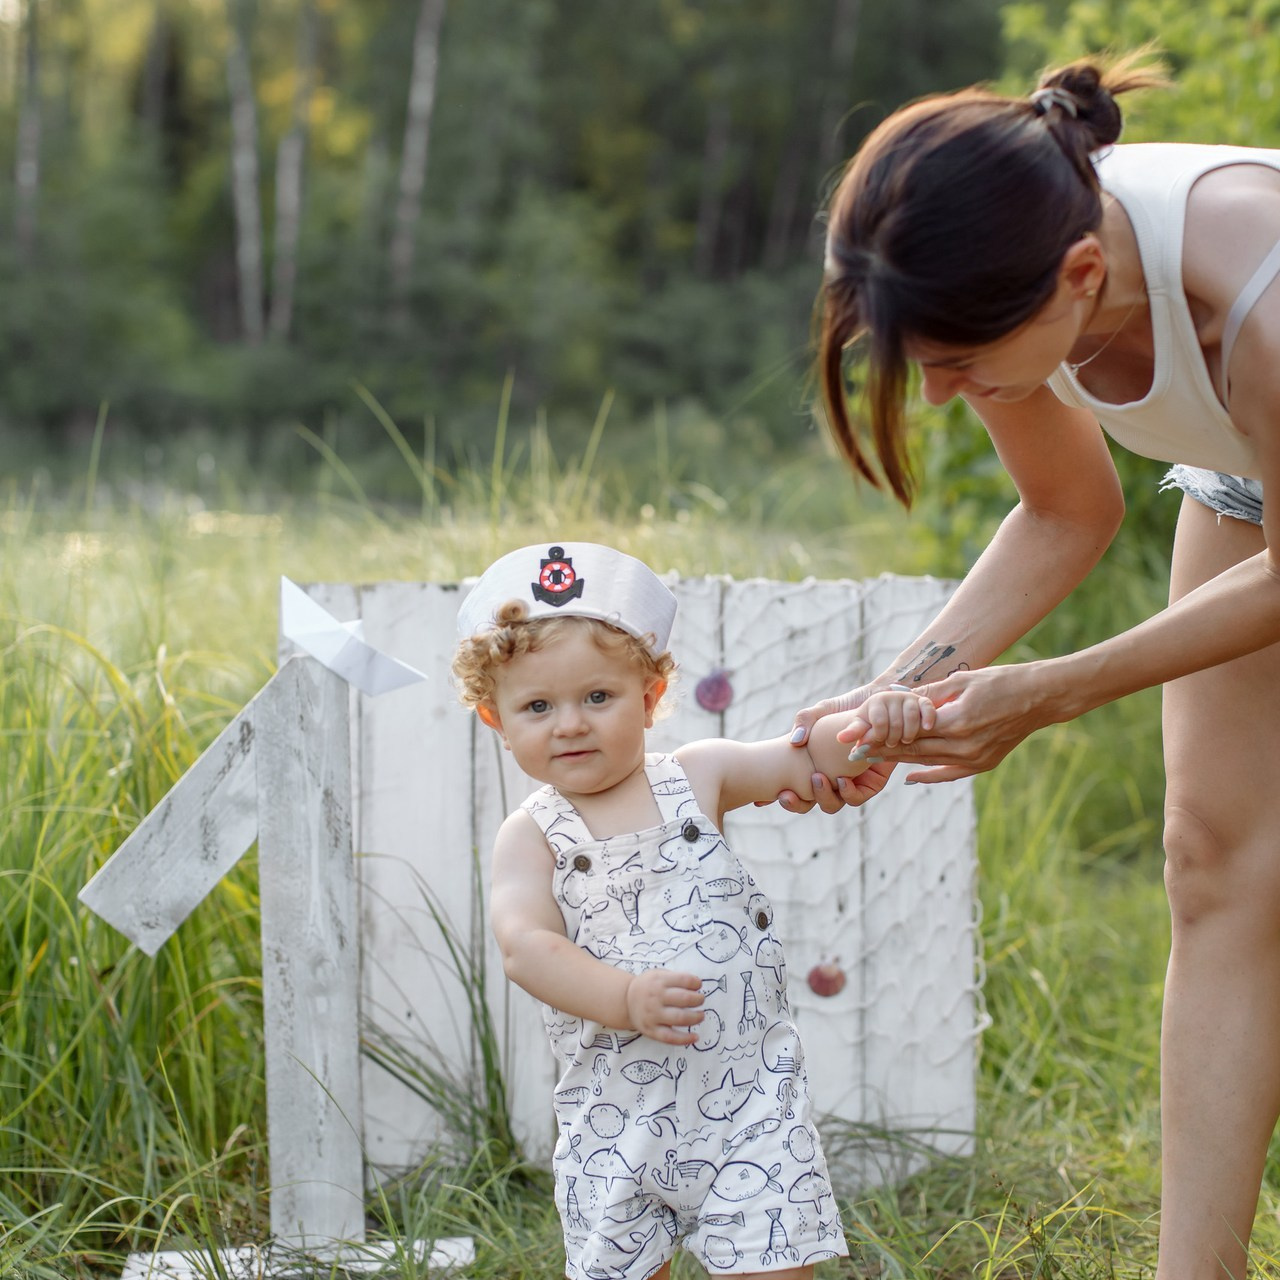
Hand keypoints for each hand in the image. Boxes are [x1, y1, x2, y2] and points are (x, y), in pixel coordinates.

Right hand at [624, 969, 703, 1044]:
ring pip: (680, 1018)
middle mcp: (656, 998)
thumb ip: (676, 978)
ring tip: (701, 1015)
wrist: (625, 1000)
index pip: (684, 980)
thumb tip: (697, 986)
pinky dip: (685, 1039)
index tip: (698, 986)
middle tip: (701, 1000)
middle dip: (698, 1000)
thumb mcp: (658, 974)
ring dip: (695, 1017)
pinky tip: (695, 1037)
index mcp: (659, 981)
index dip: (696, 983)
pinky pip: (670, 1037)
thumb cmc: (648, 986)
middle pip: (684, 999)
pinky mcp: (652, 1031)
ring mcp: (653, 1015)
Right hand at [768, 684, 876, 812]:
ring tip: (818, 779)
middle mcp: (828, 779)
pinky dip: (848, 793)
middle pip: (806, 803)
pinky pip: (856, 798)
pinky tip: (842, 779)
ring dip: (821, 797)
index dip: (772, 798)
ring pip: (831, 804)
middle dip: (795, 804)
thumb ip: (804, 721)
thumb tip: (795, 741)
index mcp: (810, 768)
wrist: (880, 706)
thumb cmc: (847, 708)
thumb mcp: (821, 711)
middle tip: (786, 794)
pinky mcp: (871, 784)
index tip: (759, 801)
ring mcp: (847, 783)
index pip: (788, 787)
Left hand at [837, 684, 936, 752]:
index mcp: (875, 701)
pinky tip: (926, 728)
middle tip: (892, 744)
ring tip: (905, 740)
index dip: (879, 736)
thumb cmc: (873, 721)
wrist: (890, 712)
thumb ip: (853, 731)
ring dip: (910, 732)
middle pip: (896, 722)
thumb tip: (840, 738)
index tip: (879, 741)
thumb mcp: (861, 725)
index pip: (878, 721)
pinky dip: (928, 718)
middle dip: (893, 738)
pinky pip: (927, 707)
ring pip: (912, 716)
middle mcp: (892, 696)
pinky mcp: (922, 701)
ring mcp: (908, 697)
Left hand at [865, 664, 1051, 782]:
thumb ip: (928, 694)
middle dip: (882, 751)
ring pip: (928, 762)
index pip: (908, 731)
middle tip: (855, 752)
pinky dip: (930, 776)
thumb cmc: (1001, 681)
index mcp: (958, 721)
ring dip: (899, 761)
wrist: (1041, 697)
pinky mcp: (984, 764)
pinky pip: (950, 773)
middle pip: (913, 750)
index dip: (880, 735)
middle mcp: (965, 745)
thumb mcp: (962, 681)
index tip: (857, 737)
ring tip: (873, 761)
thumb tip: (895, 697)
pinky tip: (910, 777)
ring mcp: (976, 758)